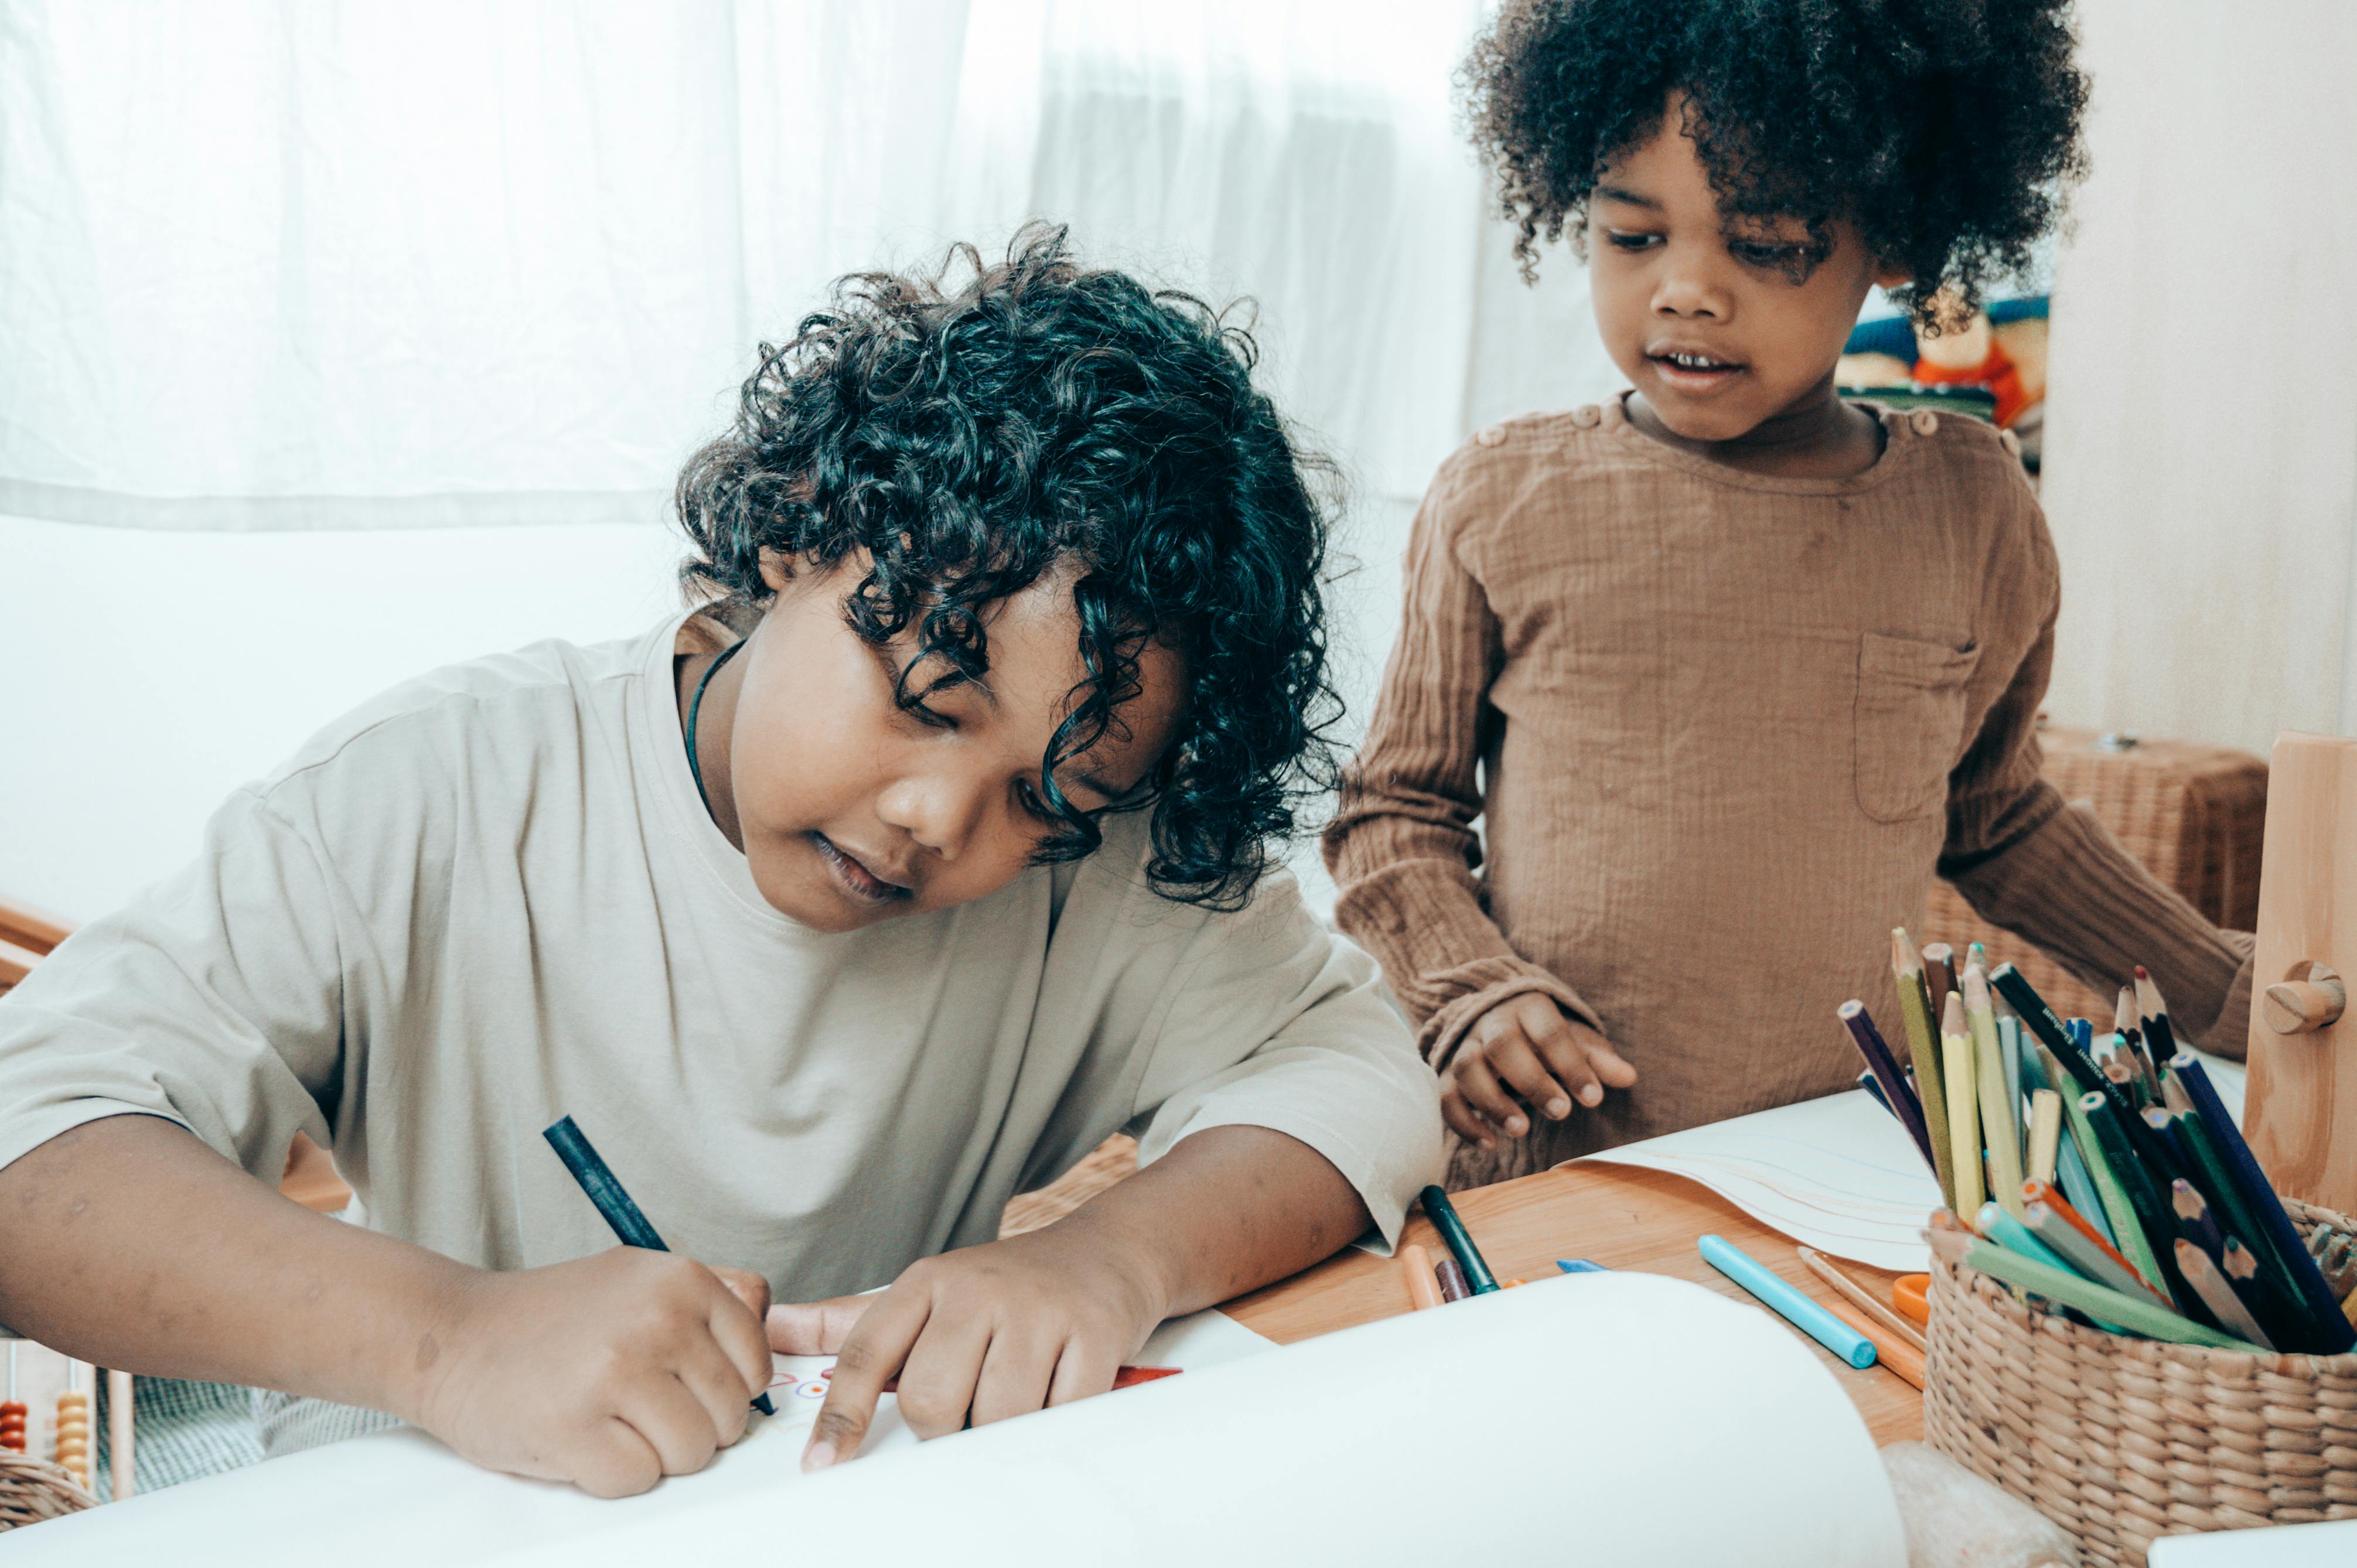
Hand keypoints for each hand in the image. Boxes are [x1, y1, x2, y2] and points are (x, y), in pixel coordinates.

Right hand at [405, 1249, 772, 1497]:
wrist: (453, 1335)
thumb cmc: (552, 1320)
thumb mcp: (638, 1279)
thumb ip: (712, 1298)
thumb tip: (775, 1335)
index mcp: (680, 1281)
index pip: (756, 1365)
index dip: (725, 1392)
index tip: (685, 1389)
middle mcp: (656, 1319)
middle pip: (728, 1418)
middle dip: (690, 1428)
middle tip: (636, 1408)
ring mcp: (615, 1372)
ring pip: (690, 1454)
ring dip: (653, 1455)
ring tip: (608, 1421)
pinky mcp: (574, 1425)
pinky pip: (636, 1480)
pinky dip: (611, 1475)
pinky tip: (580, 1439)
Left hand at [768, 1224, 1165, 1469]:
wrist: (1107, 1250)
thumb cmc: (1005, 1285)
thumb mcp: (927, 1292)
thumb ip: (850, 1322)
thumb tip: (773, 1331)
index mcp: (927, 1280)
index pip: (867, 1354)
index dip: (841, 1416)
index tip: (822, 1465)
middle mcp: (977, 1287)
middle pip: (931, 1399)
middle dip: (942, 1427)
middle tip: (966, 1410)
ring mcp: (1036, 1308)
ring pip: (994, 1415)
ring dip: (1000, 1428)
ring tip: (1015, 1396)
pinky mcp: (1092, 1331)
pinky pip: (1056, 1413)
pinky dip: (1052, 1419)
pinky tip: (1056, 1391)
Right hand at [1441, 993, 1635, 1148]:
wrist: (1494, 1016)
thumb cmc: (1543, 1034)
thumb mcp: (1574, 1038)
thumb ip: (1597, 1058)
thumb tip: (1628, 1077)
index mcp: (1528, 1008)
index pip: (1549, 1032)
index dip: (1572, 1064)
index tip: (1594, 1099)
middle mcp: (1491, 1023)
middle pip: (1502, 1046)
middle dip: (1531, 1081)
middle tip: (1561, 1113)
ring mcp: (1465, 1046)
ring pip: (1467, 1069)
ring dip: (1492, 1103)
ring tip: (1521, 1131)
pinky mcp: (1447, 1073)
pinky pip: (1446, 1096)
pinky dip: (1464, 1123)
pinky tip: (1489, 1145)